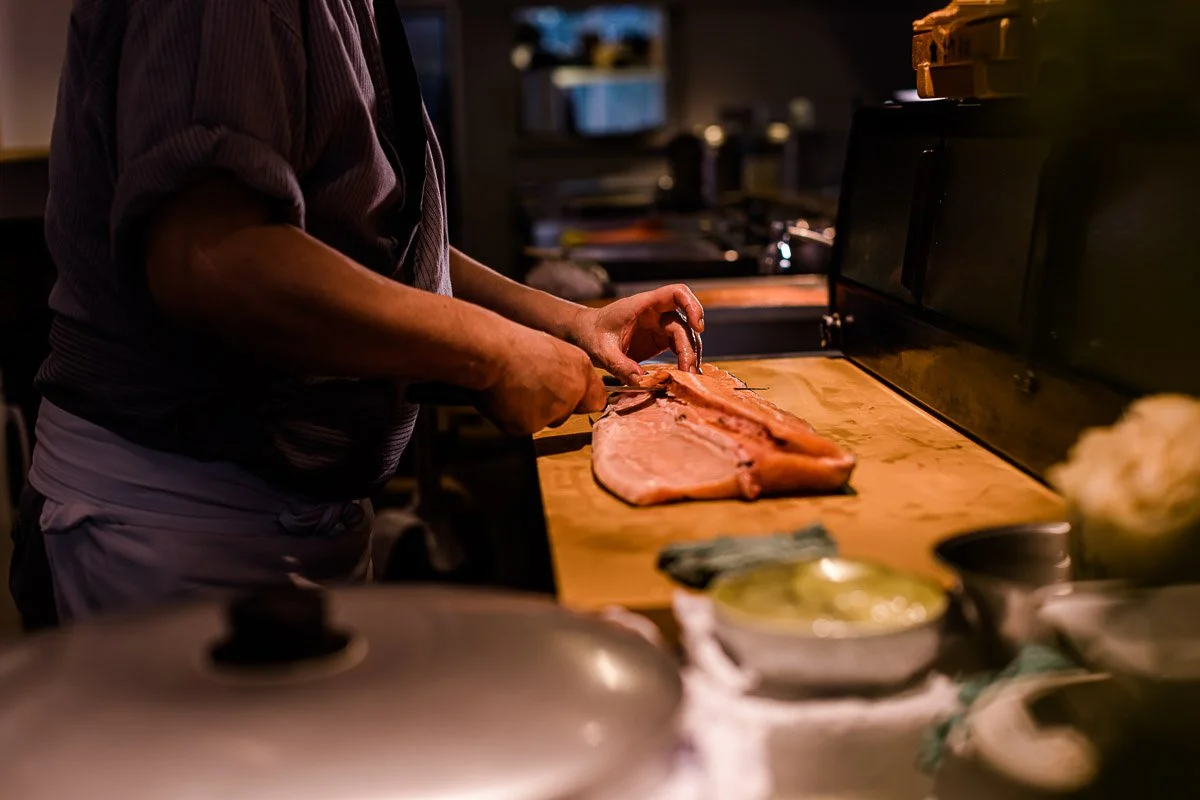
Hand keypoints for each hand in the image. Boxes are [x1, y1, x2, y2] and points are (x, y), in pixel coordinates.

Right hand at [478, 326, 606, 435]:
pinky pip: (522, 427)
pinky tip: (505, 398)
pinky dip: (512, 417)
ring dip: (533, 412)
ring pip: (545, 421)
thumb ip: (567, 370)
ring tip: (515, 388)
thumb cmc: (515, 344)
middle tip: (530, 386)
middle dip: (553, 406)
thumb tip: (567, 385)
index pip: (596, 400)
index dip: (581, 400)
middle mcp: (573, 393)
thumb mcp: (552, 349)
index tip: (570, 398)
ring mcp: (552, 413)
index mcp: (581, 369)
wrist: (494, 353)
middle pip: (567, 412)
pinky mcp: (529, 426)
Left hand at [567, 284, 704, 383]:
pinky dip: (683, 360)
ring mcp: (658, 326)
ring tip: (688, 376)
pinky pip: (678, 347)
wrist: (584, 334)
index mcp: (642, 305)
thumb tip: (640, 380)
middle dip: (690, 346)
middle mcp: (655, 313)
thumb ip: (619, 365)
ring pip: (685, 336)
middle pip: (684, 323)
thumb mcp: (601, 351)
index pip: (676, 293)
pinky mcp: (658, 340)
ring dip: (690, 355)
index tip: (698, 326)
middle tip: (688, 370)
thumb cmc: (590, 334)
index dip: (692, 305)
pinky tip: (683, 375)